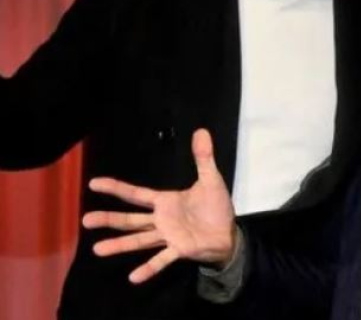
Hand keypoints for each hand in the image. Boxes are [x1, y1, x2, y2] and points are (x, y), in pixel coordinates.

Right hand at [82, 129, 235, 283]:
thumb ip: (203, 158)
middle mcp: (161, 220)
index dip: (116, 187)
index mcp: (165, 202)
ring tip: (98, 249)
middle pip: (130, 219)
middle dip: (109, 219)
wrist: (228, 233)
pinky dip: (149, 268)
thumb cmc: (216, 207)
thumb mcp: (211, 179)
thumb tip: (202, 131)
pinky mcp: (179, 249)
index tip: (93, 183)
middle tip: (85, 220)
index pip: (136, 193)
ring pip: (139, 240)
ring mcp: (168, 236)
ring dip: (120, 245)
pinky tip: (133, 277)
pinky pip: (162, 259)